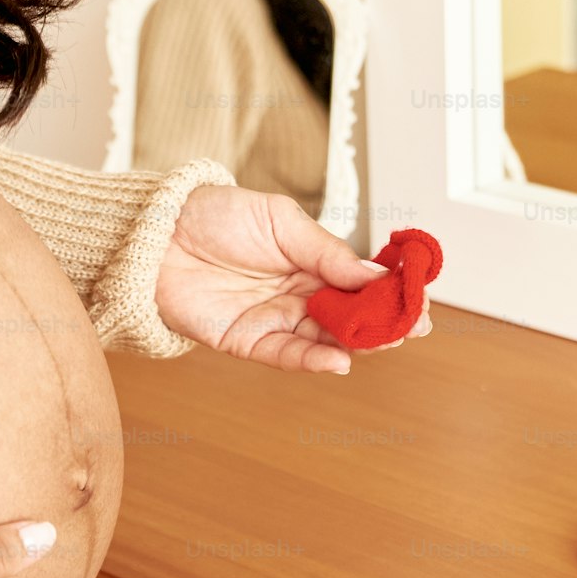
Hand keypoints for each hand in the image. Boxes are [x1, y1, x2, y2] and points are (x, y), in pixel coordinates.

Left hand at [156, 186, 431, 372]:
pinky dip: (313, 360)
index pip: (359, 283)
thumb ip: (327, 253)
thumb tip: (375, 276)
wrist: (157, 234)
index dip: (389, 292)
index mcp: (310, 262)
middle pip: (349, 316)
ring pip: (325, 338)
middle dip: (383, 322)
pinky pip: (287, 355)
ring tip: (385, 342)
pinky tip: (340, 360)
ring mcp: (274, 320)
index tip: (419, 298)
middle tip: (413, 325)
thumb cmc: (214, 216)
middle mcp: (297, 295)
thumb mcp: (281, 221)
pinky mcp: (247, 342)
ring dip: (356, 343)